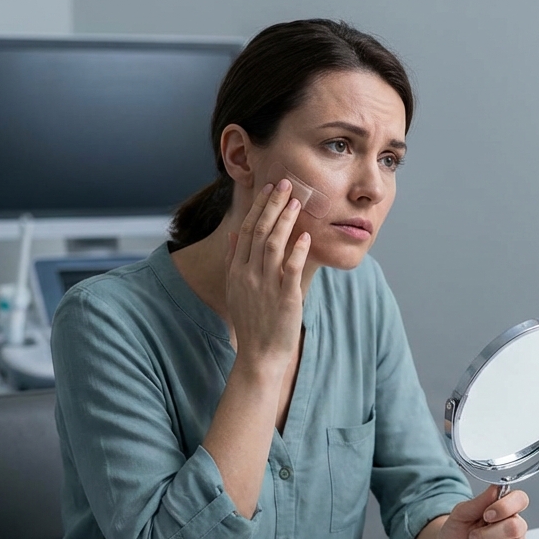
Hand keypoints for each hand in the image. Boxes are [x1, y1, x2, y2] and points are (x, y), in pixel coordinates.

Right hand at [225, 180, 310, 371]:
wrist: (259, 355)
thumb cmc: (252, 322)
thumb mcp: (235, 289)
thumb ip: (233, 261)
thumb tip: (232, 235)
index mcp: (237, 270)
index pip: (246, 230)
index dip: (258, 206)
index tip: (269, 188)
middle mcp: (249, 275)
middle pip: (260, 231)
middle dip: (273, 205)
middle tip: (286, 183)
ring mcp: (266, 286)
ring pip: (274, 245)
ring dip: (286, 220)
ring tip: (297, 201)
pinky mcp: (285, 299)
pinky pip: (291, 270)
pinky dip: (298, 251)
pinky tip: (306, 235)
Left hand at [434, 485, 529, 538]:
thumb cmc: (455, 535)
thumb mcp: (460, 515)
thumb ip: (478, 502)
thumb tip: (497, 487)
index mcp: (505, 510)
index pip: (520, 500)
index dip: (505, 507)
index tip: (486, 515)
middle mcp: (515, 528)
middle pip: (515, 528)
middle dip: (485, 535)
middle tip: (472, 537)